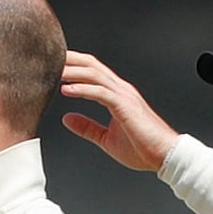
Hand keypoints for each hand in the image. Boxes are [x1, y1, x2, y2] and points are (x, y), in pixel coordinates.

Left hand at [60, 52, 178, 171]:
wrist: (165, 155)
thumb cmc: (142, 148)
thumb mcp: (106, 137)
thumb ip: (87, 127)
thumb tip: (67, 119)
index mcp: (116, 95)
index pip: (92, 72)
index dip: (73, 65)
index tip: (52, 64)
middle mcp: (120, 90)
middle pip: (92, 66)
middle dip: (70, 60)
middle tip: (48, 57)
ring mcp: (124, 96)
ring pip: (94, 75)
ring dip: (72, 71)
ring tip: (52, 70)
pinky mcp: (125, 106)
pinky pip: (101, 93)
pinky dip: (83, 89)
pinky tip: (66, 89)